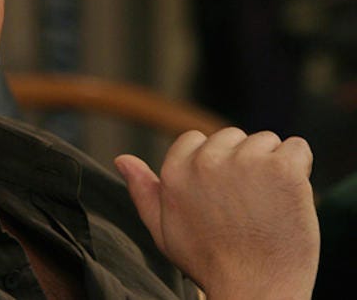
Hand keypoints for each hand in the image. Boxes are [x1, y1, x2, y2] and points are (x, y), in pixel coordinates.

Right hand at [115, 128, 318, 299]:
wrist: (254, 290)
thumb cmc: (210, 263)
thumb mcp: (164, 229)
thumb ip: (143, 190)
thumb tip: (122, 159)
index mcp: (176, 171)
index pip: (196, 139)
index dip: (214, 165)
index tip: (224, 195)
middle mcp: (206, 161)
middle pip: (232, 137)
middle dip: (243, 162)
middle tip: (247, 204)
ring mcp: (245, 162)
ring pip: (265, 141)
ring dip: (271, 166)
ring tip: (268, 204)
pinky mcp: (282, 169)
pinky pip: (297, 148)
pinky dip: (300, 168)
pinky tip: (290, 198)